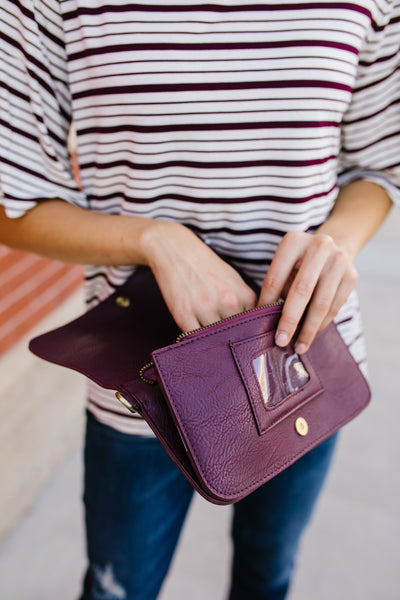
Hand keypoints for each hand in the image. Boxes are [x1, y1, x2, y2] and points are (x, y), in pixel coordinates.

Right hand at [141, 221, 256, 331]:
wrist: (175, 250)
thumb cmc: (204, 264)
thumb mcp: (233, 279)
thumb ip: (243, 302)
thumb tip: (249, 326)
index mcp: (243, 295)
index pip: (253, 327)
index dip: (245, 332)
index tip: (239, 335)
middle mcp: (228, 303)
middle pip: (235, 336)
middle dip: (229, 338)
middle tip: (222, 337)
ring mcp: (206, 310)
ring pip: (215, 340)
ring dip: (212, 341)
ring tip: (207, 334)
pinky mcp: (184, 315)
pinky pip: (194, 338)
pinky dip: (194, 340)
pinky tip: (194, 335)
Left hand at [258, 230, 358, 352]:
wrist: (334, 246)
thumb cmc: (299, 263)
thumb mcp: (284, 267)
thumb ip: (276, 288)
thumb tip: (265, 322)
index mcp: (293, 241)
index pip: (275, 278)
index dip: (267, 303)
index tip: (261, 324)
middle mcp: (319, 246)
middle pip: (301, 290)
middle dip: (290, 320)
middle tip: (281, 341)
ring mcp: (338, 260)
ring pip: (321, 302)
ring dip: (308, 328)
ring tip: (299, 346)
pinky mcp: (352, 275)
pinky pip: (335, 306)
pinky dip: (322, 323)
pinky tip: (312, 334)